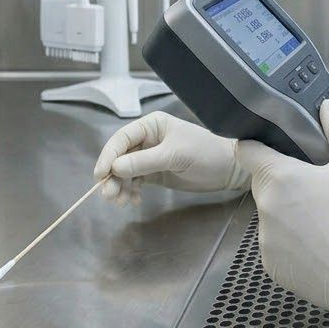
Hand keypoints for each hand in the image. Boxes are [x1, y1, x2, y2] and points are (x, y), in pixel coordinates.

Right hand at [93, 111, 249, 205]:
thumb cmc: (205, 152)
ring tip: (121, 202)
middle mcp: (147, 140)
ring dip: (119, 186)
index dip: (108, 156)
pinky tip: (133, 201)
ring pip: (125, 172)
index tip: (100, 174)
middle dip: (112, 176)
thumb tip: (115, 168)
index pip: (122, 139)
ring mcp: (150, 157)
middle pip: (120, 157)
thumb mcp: (175, 155)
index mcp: (152, 125)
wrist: (228, 169)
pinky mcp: (155, 173)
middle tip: (109, 195)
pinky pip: (134, 182)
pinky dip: (130, 191)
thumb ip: (145, 161)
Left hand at [235, 100, 328, 312]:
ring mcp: (265, 240)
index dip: (256, 144)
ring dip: (287, 212)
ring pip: (270, 215)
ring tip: (321, 218)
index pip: (246, 150)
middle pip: (262, 183)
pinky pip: (275, 245)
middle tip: (314, 184)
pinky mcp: (272, 266)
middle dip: (283, 180)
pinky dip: (291, 242)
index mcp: (278, 177)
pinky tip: (318, 243)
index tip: (270, 146)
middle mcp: (264, 207)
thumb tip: (327, 107)